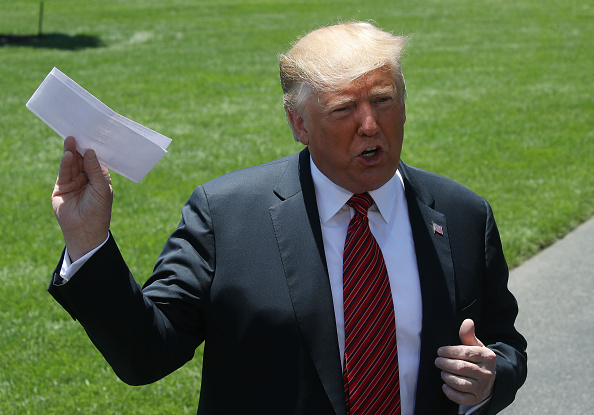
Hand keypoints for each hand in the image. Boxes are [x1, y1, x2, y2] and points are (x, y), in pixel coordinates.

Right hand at [52, 136, 112, 260]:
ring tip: (71, 140)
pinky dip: (66, 163)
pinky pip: (64, 172)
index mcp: (99, 177)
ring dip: (72, 152)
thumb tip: (90, 151)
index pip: (95, 160)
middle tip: (79, 133)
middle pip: (82, 159)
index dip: (94, 149)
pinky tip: (69, 155)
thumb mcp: (101, 188)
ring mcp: (73, 181)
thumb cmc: (99, 210)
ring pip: (72, 163)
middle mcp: (86, 177)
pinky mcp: (61, 186)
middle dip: (81, 147)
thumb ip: (95, 169)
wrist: (85, 230)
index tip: (93, 135)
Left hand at [434, 319, 496, 405]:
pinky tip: (445, 385)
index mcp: (488, 357)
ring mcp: (482, 388)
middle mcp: (487, 373)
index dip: (450, 351)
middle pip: (461, 368)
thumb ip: (469, 335)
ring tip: (442, 372)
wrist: (489, 381)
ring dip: (447, 377)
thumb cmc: (477, 360)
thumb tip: (467, 321)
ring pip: (460, 383)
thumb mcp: (476, 347)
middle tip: (437, 361)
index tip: (440, 351)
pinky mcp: (476, 399)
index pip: (466, 353)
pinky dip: (450, 392)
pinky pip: (461, 397)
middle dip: (445, 364)